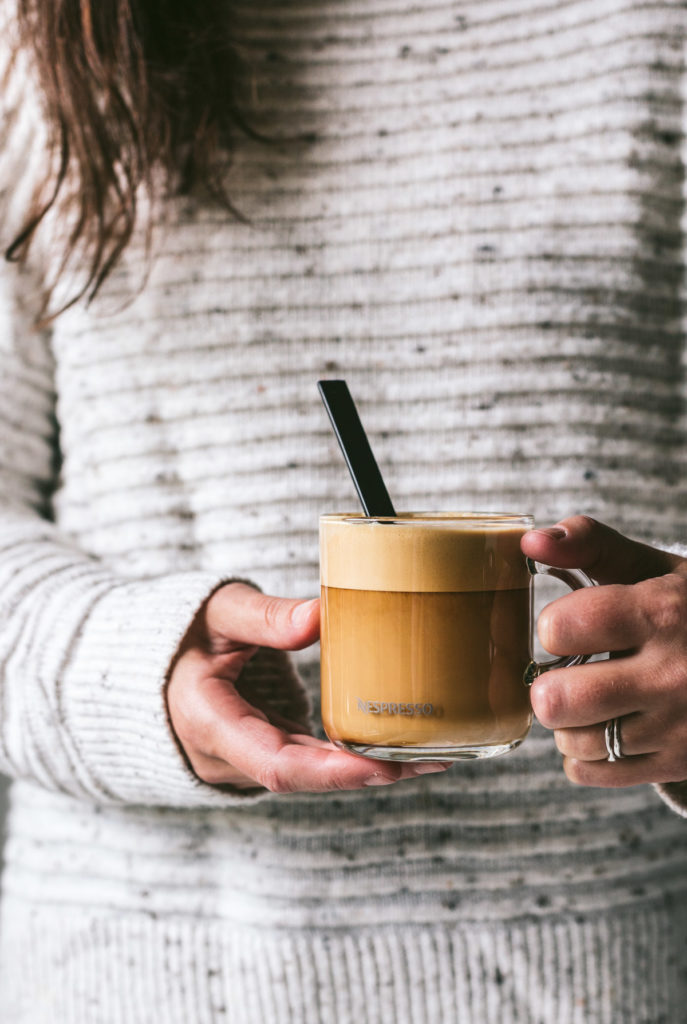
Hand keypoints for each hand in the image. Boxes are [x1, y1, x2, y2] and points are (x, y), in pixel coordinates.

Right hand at [167, 582, 448, 792]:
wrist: (151, 668)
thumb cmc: (183, 634)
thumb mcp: (218, 613)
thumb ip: (264, 617)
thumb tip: (322, 612)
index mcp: (209, 723)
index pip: (276, 765)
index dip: (333, 771)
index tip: (386, 766)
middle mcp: (227, 757)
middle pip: (305, 777)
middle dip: (369, 773)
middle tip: (434, 757)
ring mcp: (245, 762)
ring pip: (312, 775)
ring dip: (370, 769)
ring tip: (434, 751)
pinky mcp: (263, 753)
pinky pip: (309, 763)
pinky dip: (351, 757)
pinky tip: (398, 745)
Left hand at [521, 516, 686, 786]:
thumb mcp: (653, 567)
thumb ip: (590, 543)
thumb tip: (530, 540)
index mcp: (663, 614)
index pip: (564, 627)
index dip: (552, 626)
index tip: (569, 626)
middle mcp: (673, 674)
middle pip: (557, 700)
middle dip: (547, 684)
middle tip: (565, 671)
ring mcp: (678, 727)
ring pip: (571, 741)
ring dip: (566, 721)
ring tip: (588, 697)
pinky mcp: (677, 765)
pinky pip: (591, 773)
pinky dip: (583, 754)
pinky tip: (604, 725)